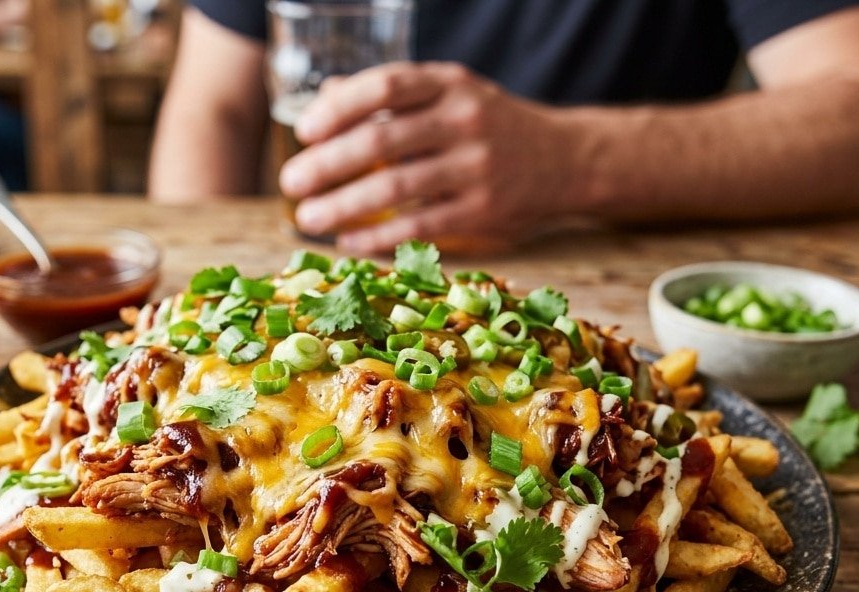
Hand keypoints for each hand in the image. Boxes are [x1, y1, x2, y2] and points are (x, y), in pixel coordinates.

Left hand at [279, 62, 578, 253]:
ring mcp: (476, 166)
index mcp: (450, 83)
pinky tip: (348, 241)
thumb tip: (325, 99)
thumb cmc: (493, 125)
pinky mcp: (484, 210)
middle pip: (381, 140)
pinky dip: (378, 236)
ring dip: (343, 206)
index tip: (305, 132)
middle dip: (327, 164)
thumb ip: (393, 96)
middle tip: (291, 183)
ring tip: (309, 218)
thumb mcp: (450, 93)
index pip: (384, 86)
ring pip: (395, 187)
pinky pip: (419, 224)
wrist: (567, 160)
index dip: (338, 109)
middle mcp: (464, 119)